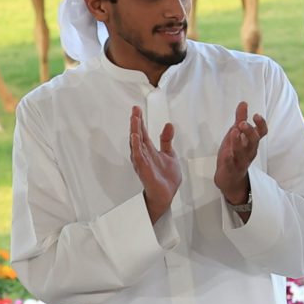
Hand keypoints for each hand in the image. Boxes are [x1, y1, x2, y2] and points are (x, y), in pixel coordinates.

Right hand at [128, 107, 180, 222]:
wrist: (166, 194)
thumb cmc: (165, 176)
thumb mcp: (169, 154)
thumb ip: (166, 140)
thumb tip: (168, 124)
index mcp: (149, 150)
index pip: (143, 132)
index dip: (140, 121)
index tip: (137, 109)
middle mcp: (143, 154)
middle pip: (137, 136)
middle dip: (136, 123)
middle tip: (135, 110)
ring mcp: (142, 162)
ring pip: (136, 144)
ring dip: (135, 131)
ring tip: (134, 119)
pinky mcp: (144, 169)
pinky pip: (138, 156)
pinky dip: (136, 147)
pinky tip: (135, 137)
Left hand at [213, 101, 268, 207]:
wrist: (229, 178)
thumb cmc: (234, 153)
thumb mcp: (236, 134)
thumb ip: (240, 119)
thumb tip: (243, 103)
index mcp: (251, 142)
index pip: (262, 132)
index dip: (261, 124)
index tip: (256, 115)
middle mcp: (249, 151)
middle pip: (254, 141)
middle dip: (249, 132)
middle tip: (241, 123)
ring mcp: (240, 161)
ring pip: (243, 152)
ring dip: (239, 143)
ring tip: (233, 132)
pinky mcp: (231, 169)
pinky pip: (231, 164)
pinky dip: (229, 158)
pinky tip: (226, 152)